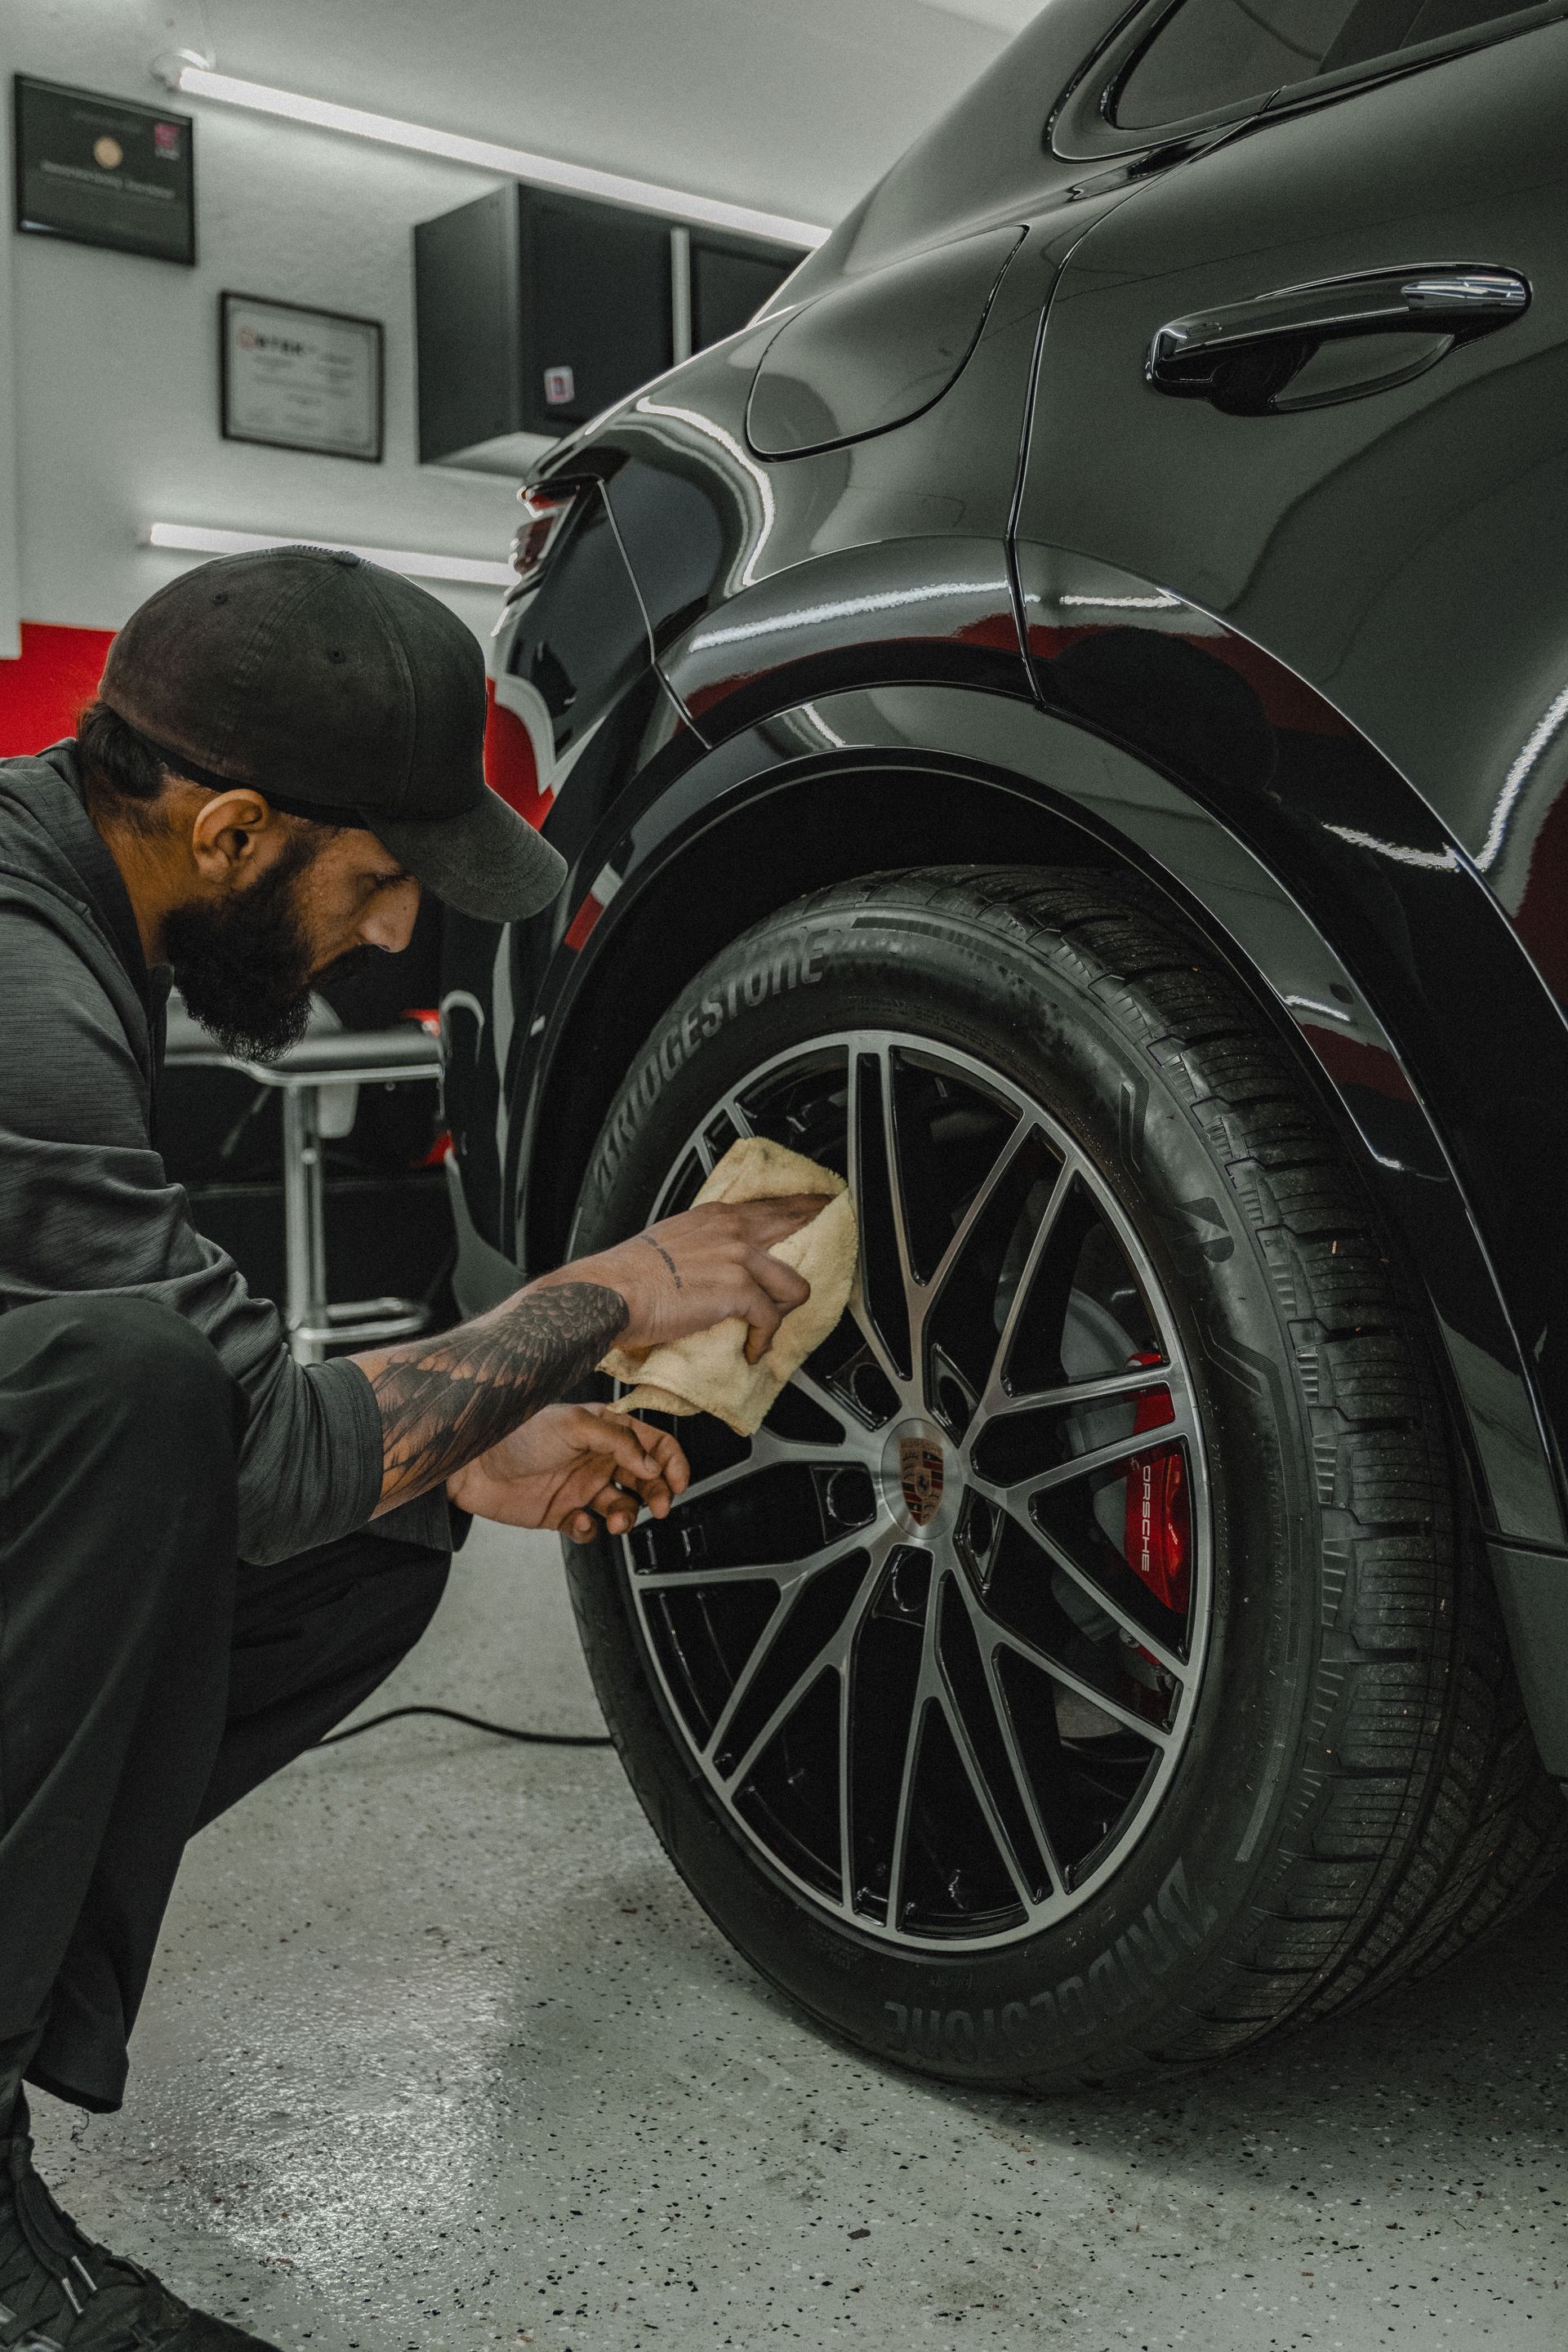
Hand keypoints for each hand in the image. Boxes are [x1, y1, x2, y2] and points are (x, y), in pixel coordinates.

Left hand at [445, 1402, 688, 1538]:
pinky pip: (589, 1529)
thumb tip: (652, 1464)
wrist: (470, 1464)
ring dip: (627, 1517)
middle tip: (659, 1507)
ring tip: (615, 1521)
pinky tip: (581, 1523)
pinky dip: (591, 1531)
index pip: (653, 1444)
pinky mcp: (562, 1513)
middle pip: (645, 1480)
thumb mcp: (574, 1425)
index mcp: (605, 1431)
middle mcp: (597, 1458)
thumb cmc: (516, 1433)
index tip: (679, 1482)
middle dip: (658, 1494)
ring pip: (622, 1508)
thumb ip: (619, 1441)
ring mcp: (580, 1487)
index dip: (672, 1462)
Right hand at [549, 1194, 827, 1365]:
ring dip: (782, 1311)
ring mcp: (738, 1258)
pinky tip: (750, 1349)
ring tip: (764, 1326)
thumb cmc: (628, 1274)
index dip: (803, 1208)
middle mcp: (732, 1231)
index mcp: (715, 1216)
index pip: (772, 1206)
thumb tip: (712, 1265)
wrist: (610, 1292)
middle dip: (815, 1243)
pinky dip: (762, 1341)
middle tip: (826, 1260)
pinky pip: (770, 1320)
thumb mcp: (669, 1241)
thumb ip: (700, 1245)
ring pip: (794, 1286)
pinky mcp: (739, 1291)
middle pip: (798, 1228)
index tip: (821, 1207)